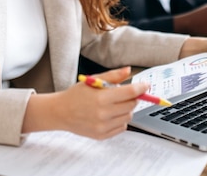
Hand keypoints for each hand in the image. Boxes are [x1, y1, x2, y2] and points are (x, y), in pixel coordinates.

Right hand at [22, 67, 148, 138]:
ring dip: (126, 109)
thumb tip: (128, 70)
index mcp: (101, 97)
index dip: (141, 88)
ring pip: (128, 116)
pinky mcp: (102, 135)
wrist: (60, 112)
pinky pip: (122, 127)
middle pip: (132, 105)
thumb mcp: (93, 80)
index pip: (130, 92)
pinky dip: (120, 120)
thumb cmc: (76, 95)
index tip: (146, 85)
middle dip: (133, 98)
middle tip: (125, 94)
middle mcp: (103, 113)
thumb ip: (113, 76)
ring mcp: (103, 126)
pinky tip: (109, 114)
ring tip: (114, 104)